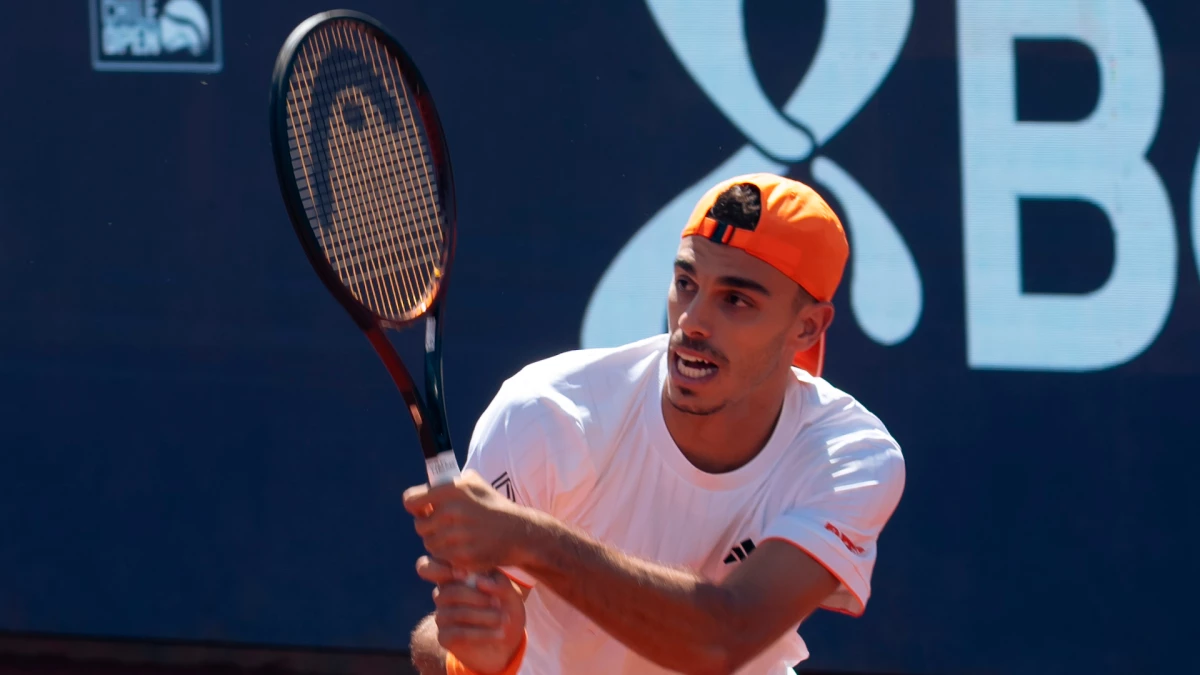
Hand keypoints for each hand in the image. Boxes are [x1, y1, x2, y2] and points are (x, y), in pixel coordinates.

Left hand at [403, 470, 538, 570]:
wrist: (518, 533)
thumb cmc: (495, 506)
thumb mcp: (475, 483)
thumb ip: (449, 482)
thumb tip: (427, 486)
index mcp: (451, 490)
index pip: (411, 500)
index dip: (415, 506)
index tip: (424, 510)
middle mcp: (451, 511)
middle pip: (419, 525)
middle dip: (430, 527)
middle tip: (445, 526)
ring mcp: (456, 535)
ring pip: (429, 543)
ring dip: (439, 542)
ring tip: (456, 537)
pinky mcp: (462, 555)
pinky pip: (441, 557)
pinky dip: (449, 555)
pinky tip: (463, 547)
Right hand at [418, 557, 526, 674]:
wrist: (507, 641)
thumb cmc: (505, 607)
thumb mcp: (509, 591)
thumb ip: (497, 582)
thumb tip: (479, 581)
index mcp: (453, 576)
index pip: (427, 567)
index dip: (440, 569)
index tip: (464, 574)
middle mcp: (443, 595)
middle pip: (450, 592)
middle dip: (477, 598)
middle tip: (498, 603)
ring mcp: (441, 616)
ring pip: (458, 613)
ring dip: (485, 616)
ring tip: (504, 619)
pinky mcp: (444, 637)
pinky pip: (460, 634)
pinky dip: (483, 633)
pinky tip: (499, 634)